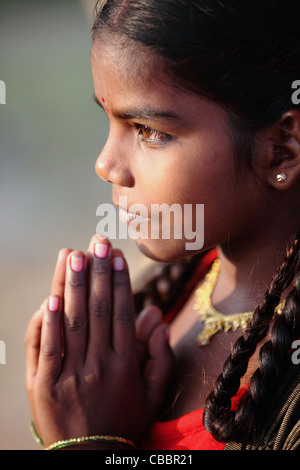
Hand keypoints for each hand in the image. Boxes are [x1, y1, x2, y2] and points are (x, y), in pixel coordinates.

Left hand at [25, 235, 172, 448]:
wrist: (90, 458)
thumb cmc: (123, 421)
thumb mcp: (152, 393)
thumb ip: (159, 355)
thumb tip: (157, 316)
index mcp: (125, 364)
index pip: (121, 313)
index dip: (119, 281)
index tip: (117, 256)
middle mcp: (99, 364)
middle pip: (97, 310)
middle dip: (97, 272)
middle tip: (96, 242)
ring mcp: (70, 374)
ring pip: (73, 322)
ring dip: (72, 286)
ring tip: (72, 255)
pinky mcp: (45, 386)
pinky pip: (48, 348)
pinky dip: (48, 322)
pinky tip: (51, 297)